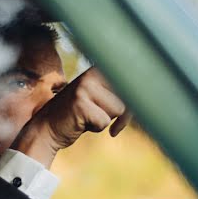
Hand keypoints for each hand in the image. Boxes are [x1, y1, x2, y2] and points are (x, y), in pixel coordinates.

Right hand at [10, 68, 130, 167]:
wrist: (46, 129)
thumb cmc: (78, 116)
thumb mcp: (97, 99)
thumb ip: (117, 94)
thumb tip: (150, 96)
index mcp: (98, 70)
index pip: (131, 80)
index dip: (137, 98)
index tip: (140, 105)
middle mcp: (91, 74)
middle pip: (127, 96)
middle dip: (123, 114)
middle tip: (110, 123)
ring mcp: (85, 87)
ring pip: (118, 110)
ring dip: (106, 120)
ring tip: (88, 117)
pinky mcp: (80, 103)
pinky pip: (104, 121)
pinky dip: (96, 128)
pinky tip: (81, 123)